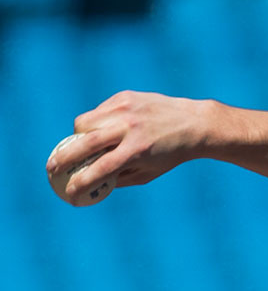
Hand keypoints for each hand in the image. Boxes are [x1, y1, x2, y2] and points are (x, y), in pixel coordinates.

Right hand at [47, 90, 212, 200]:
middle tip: (52, 168)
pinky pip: (97, 111)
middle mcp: (129, 128)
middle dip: (63, 158)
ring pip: (85, 123)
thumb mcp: (149, 172)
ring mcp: (126, 109)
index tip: (69, 193)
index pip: (101, 169)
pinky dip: (95, 123)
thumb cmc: (170, 153)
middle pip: (85, 143)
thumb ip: (119, 177)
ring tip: (84, 146)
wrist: (193, 123)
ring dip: (78, 137)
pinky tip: (106, 130)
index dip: (81, 183)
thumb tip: (90, 182)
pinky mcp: (124, 97)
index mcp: (137, 151)